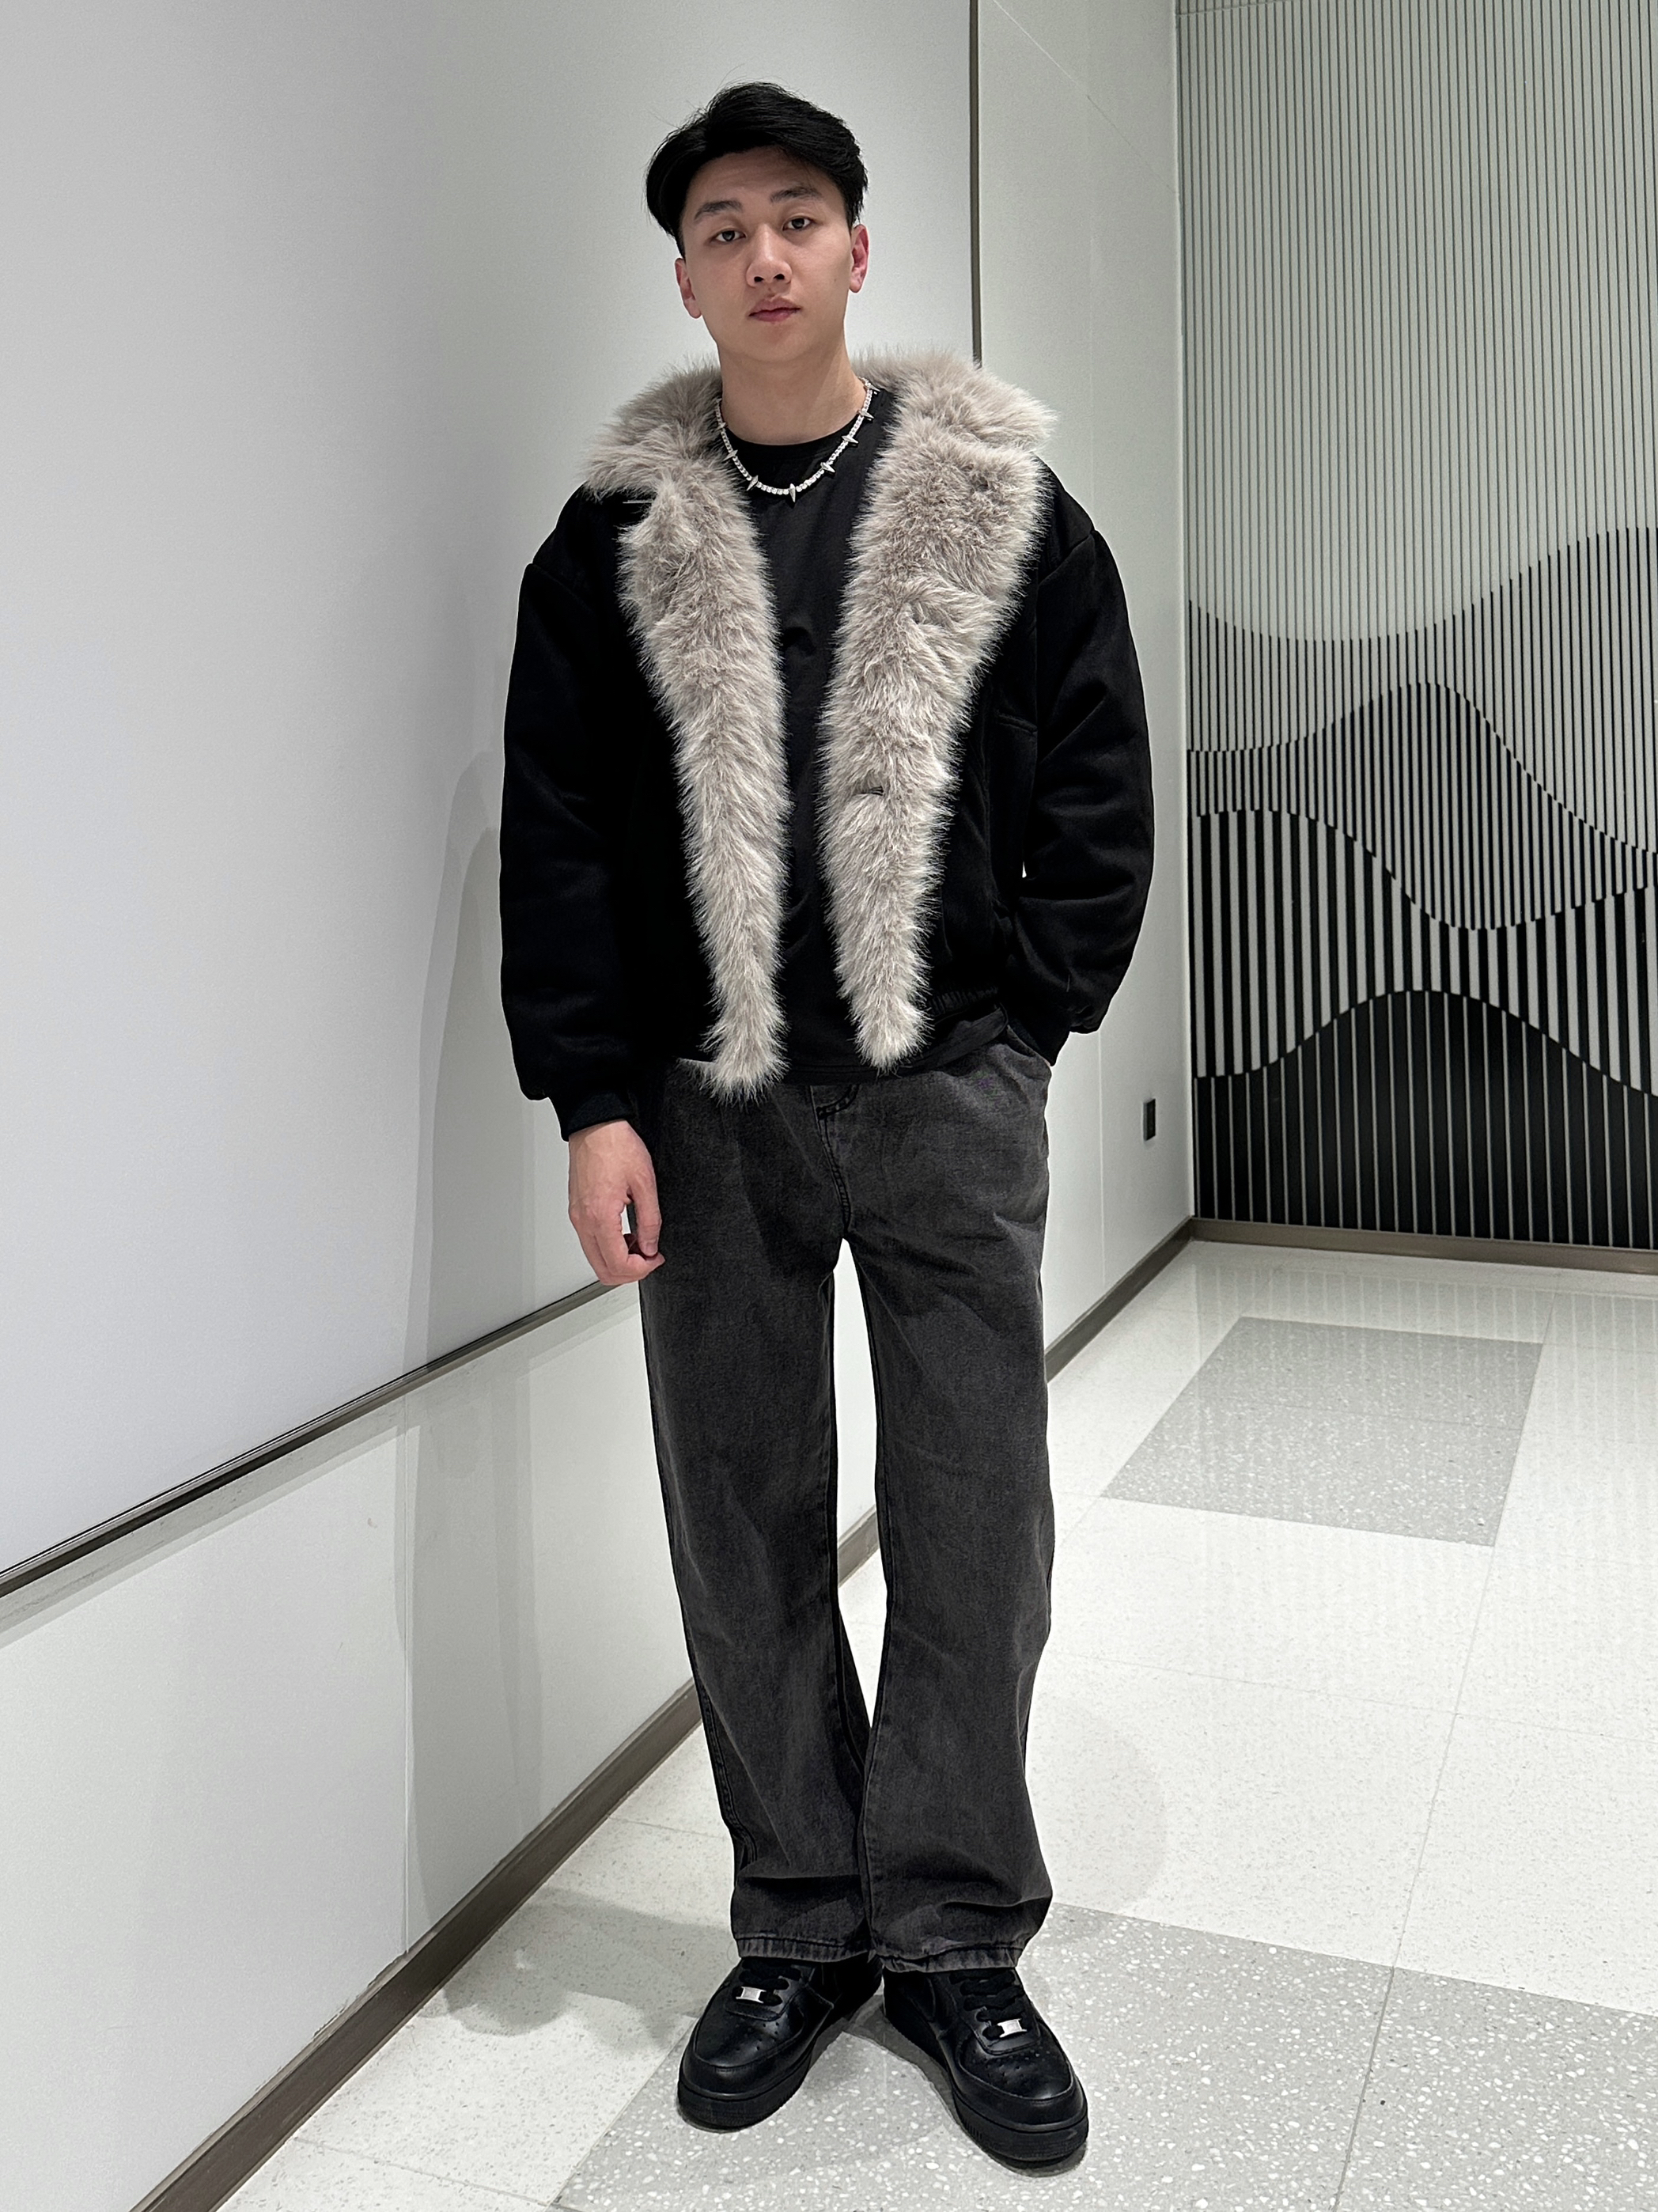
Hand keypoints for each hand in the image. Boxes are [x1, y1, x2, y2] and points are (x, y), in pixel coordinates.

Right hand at [567, 1119, 664, 1285]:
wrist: (595, 1126)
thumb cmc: (617, 1146)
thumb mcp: (645, 1183)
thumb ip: (650, 1220)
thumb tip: (651, 1246)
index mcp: (600, 1216)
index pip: (618, 1264)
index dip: (642, 1269)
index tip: (656, 1257)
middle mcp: (583, 1221)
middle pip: (603, 1270)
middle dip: (630, 1271)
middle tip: (650, 1256)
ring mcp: (577, 1218)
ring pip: (595, 1260)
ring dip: (619, 1260)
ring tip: (640, 1243)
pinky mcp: (576, 1212)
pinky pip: (590, 1243)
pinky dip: (608, 1248)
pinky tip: (625, 1234)